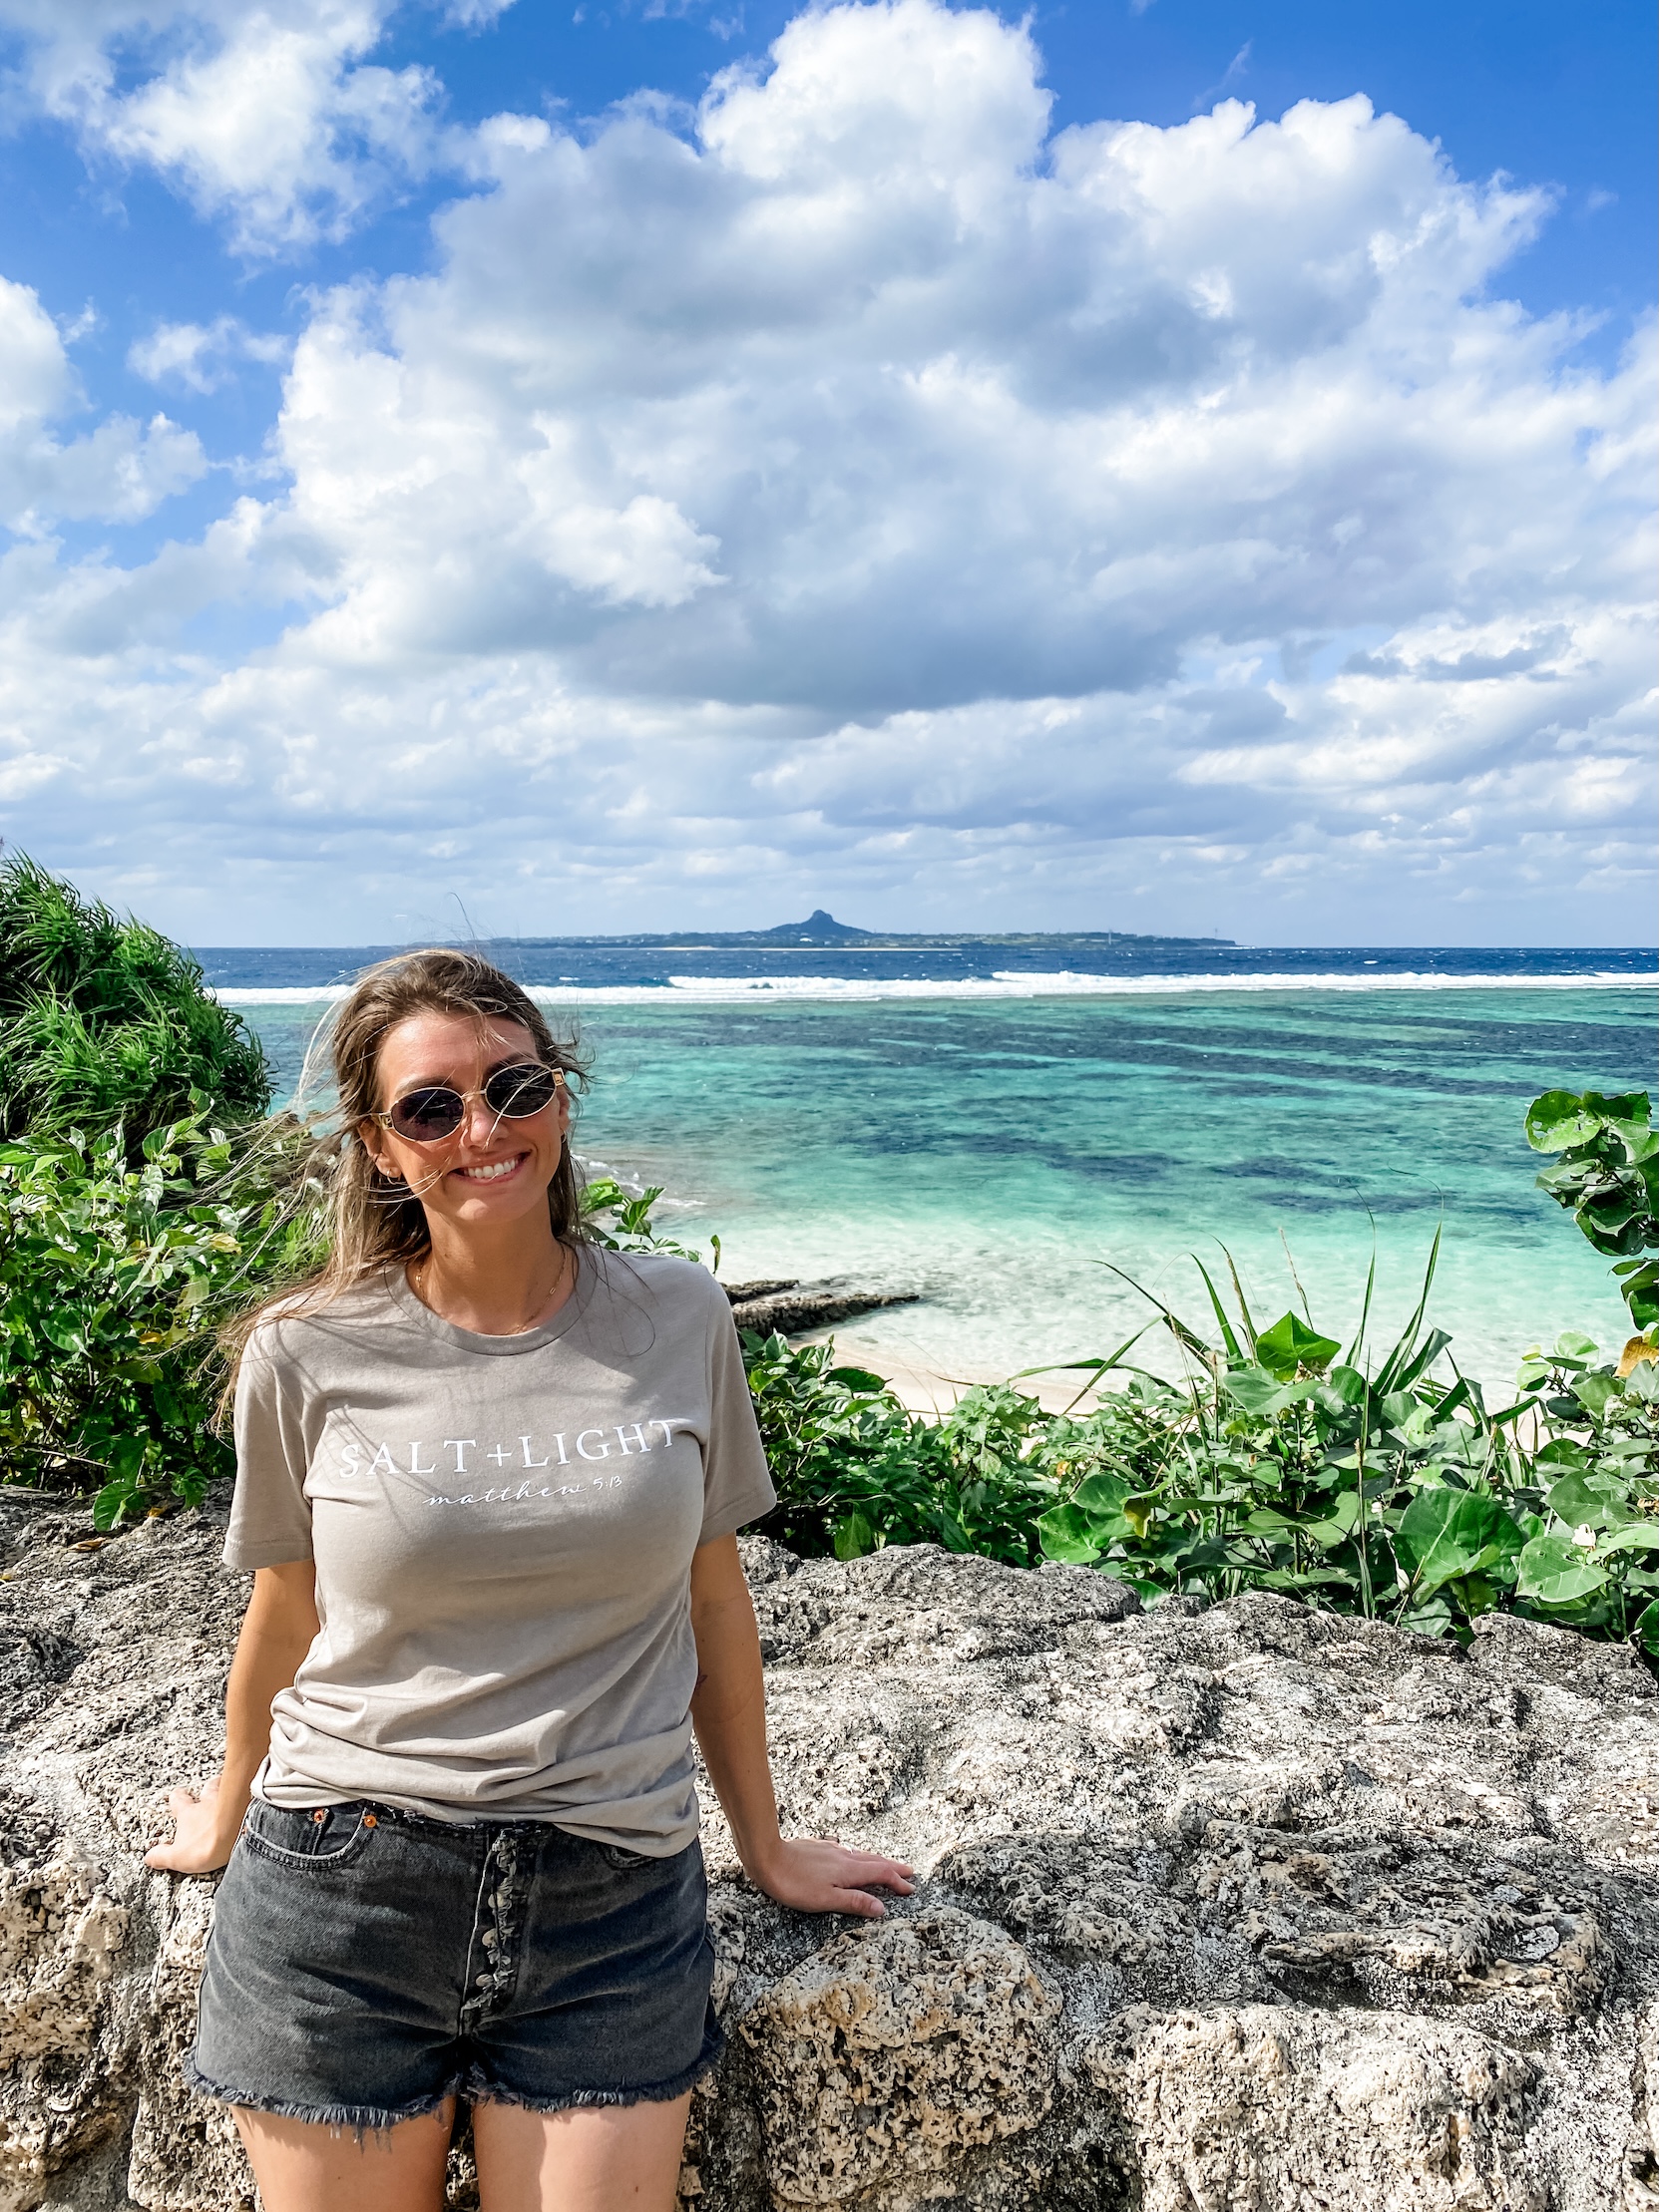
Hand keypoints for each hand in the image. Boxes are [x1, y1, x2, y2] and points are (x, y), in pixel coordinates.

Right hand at [144, 1779, 244, 1874]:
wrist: (238, 1833)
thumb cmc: (209, 1843)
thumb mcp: (178, 1857)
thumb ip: (162, 1856)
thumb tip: (149, 1857)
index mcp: (190, 1813)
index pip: (179, 1802)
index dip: (177, 1798)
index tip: (175, 1795)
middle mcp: (209, 1802)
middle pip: (207, 1788)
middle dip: (207, 1787)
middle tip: (209, 1784)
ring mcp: (230, 1798)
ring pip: (228, 1785)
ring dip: (228, 1785)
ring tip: (232, 1784)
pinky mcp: (249, 1800)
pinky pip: (248, 1791)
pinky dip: (249, 1792)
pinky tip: (253, 1795)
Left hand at [746, 1836, 914, 1918]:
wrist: (767, 1856)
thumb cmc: (794, 1883)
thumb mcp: (826, 1899)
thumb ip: (854, 1902)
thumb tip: (881, 1907)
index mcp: (849, 1870)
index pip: (881, 1874)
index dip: (897, 1883)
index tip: (911, 1889)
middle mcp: (843, 1856)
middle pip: (875, 1861)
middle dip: (893, 1868)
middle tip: (909, 1873)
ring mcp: (830, 1850)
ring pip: (860, 1854)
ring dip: (876, 1861)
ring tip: (885, 1865)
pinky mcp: (817, 1847)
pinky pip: (843, 1850)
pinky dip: (854, 1855)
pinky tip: (847, 1853)